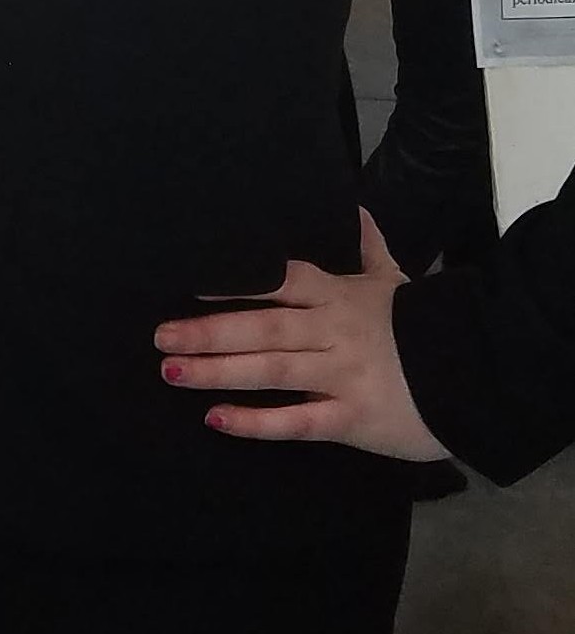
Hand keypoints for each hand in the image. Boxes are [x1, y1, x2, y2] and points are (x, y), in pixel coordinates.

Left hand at [153, 209, 450, 461]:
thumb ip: (369, 248)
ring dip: (217, 371)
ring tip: (172, 371)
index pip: (279, 281)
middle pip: (262, 327)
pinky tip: (217, 420)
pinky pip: (297, 421)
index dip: (235, 281)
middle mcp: (332, 332)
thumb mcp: (396, 280)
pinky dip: (256, 422)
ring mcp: (340, 375)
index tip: (191, 281)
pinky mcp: (351, 418)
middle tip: (159, 336)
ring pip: (270, 371)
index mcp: (339, 296)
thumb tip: (359, 211)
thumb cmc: (425, 326)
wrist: (475, 373)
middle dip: (207, 330)